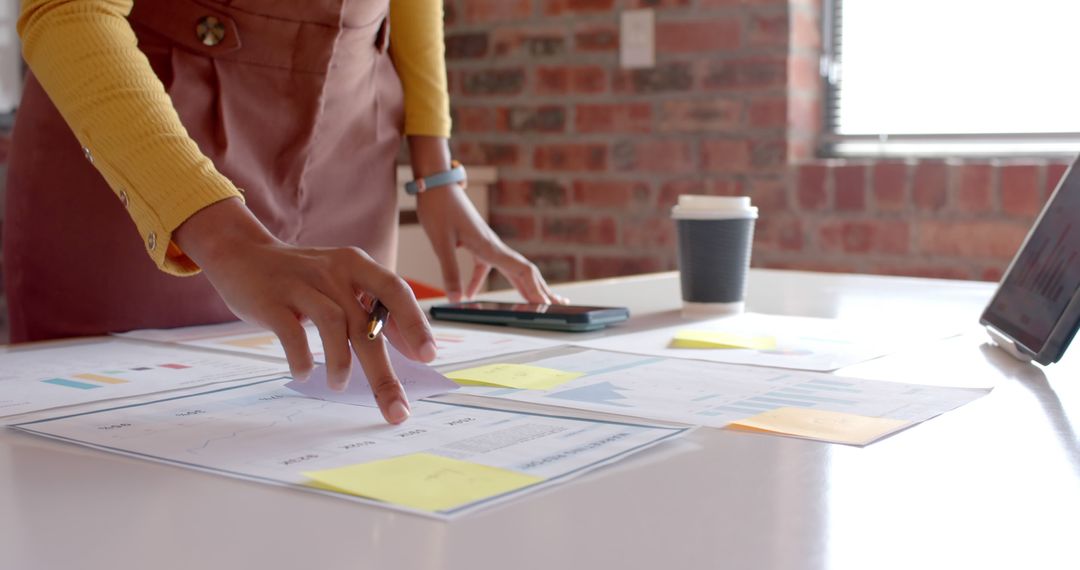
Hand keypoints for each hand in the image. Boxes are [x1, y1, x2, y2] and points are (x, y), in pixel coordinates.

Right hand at [174, 198, 435, 423]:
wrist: (242, 253)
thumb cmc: (302, 278)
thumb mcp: (344, 283)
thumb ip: (376, 311)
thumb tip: (414, 347)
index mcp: (357, 265)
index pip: (396, 291)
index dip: (415, 324)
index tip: (429, 357)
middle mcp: (333, 271)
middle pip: (367, 324)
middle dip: (384, 372)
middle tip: (396, 409)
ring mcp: (301, 284)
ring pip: (333, 324)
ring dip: (340, 362)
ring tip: (338, 386)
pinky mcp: (271, 299)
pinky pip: (291, 332)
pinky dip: (301, 357)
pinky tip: (303, 373)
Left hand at [408, 136, 565, 303]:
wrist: (435, 184)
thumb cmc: (439, 208)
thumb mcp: (441, 243)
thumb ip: (450, 271)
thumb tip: (456, 299)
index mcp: (491, 247)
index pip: (522, 271)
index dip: (536, 290)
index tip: (547, 305)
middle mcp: (494, 246)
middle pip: (525, 272)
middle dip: (541, 290)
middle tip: (558, 305)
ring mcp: (487, 245)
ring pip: (510, 269)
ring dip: (524, 286)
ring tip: (536, 302)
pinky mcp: (475, 243)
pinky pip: (485, 267)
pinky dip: (480, 282)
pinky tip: (471, 295)